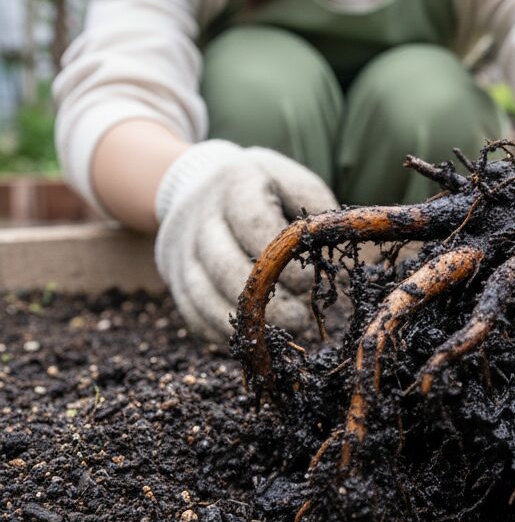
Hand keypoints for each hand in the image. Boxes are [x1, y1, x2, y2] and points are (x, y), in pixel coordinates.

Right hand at [154, 141, 336, 341]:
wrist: (195, 182)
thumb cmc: (260, 186)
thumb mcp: (290, 181)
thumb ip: (315, 207)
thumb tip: (334, 249)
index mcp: (235, 186)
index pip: (254, 224)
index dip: (280, 258)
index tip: (307, 285)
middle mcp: (200, 216)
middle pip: (224, 264)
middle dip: (263, 299)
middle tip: (300, 319)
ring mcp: (181, 248)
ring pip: (201, 292)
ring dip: (240, 320)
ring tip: (275, 337)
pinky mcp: (173, 274)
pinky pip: (189, 309)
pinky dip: (216, 329)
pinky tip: (247, 339)